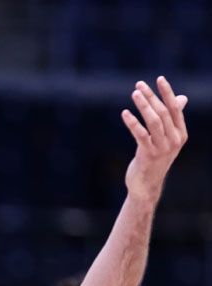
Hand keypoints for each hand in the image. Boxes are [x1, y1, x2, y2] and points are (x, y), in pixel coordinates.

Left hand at [121, 76, 187, 204]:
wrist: (146, 185)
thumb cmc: (154, 158)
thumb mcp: (166, 139)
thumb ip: (172, 119)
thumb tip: (182, 98)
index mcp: (181, 134)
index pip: (175, 109)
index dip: (167, 93)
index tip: (159, 79)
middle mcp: (175, 140)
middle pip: (163, 113)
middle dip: (151, 97)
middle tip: (139, 85)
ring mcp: (163, 148)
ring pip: (154, 121)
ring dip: (144, 106)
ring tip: (134, 94)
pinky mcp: (149, 154)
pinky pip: (141, 134)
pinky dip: (133, 123)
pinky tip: (125, 113)